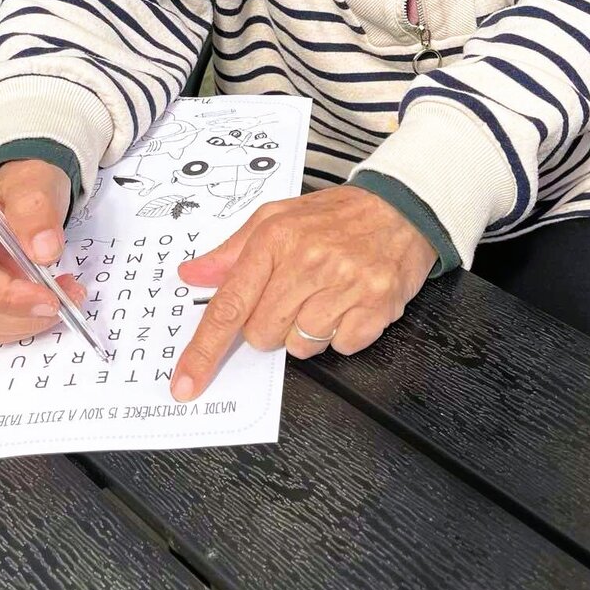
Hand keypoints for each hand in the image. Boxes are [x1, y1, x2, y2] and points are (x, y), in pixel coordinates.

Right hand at [0, 159, 84, 344]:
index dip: (7, 298)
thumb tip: (43, 251)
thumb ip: (37, 212)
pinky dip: (22, 322)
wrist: (23, 196)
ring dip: (27, 319)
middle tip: (68, 296)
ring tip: (63, 295)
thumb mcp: (36, 185)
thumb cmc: (23, 188)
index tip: (49, 298)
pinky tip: (44, 302)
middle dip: (25, 311)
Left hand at [171, 184, 436, 399]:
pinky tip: (349, 303)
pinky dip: (342, 333)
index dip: (204, 350)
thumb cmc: (338, 215)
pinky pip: (340, 347)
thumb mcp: (278, 217)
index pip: (229, 305)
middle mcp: (309, 261)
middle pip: (262, 334)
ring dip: (308, 330)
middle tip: (294, 294)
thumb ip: (232, 251)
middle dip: (270, 325)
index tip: (185, 382)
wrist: (403, 207)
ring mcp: (345, 284)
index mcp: (276, 238)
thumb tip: (193, 274)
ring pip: (300, 346)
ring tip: (326, 295)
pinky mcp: (376, 305)